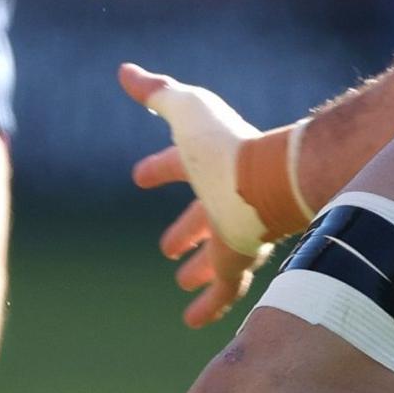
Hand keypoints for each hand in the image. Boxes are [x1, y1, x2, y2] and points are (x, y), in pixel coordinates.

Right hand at [119, 62, 308, 327]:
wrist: (268, 179)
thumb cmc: (224, 143)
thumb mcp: (185, 109)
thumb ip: (157, 91)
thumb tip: (125, 70)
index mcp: (211, 163)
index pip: (180, 164)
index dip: (160, 169)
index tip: (140, 177)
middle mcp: (226, 199)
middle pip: (203, 216)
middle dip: (186, 228)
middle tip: (167, 245)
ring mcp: (236, 231)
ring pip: (217, 254)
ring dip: (199, 266)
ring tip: (182, 278)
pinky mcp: (239, 260)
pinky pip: (224, 290)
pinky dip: (208, 305)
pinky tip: (192, 321)